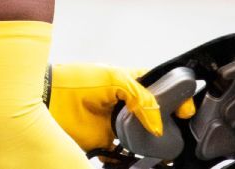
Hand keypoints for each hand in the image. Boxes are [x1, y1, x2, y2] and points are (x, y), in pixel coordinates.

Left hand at [47, 63, 193, 151]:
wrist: (48, 99)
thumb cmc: (75, 80)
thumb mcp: (114, 78)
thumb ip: (141, 97)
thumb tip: (157, 124)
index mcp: (131, 81)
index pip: (161, 88)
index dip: (176, 98)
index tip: (186, 110)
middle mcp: (126, 102)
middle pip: (155, 115)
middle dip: (167, 124)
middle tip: (179, 132)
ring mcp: (116, 122)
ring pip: (142, 136)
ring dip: (153, 144)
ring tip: (167, 150)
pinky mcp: (105, 141)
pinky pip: (123, 153)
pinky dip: (132, 157)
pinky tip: (140, 157)